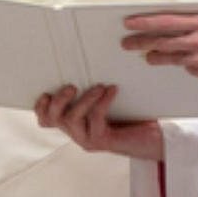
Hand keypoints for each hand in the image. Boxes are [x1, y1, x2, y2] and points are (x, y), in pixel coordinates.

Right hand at [34, 84, 163, 160]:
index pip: (46, 119)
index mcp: (74, 123)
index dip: (40, 107)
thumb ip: (92, 88)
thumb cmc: (132, 115)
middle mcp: (76, 133)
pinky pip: (96, 119)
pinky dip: (102, 102)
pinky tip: (112, 90)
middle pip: (52, 119)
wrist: (157, 138)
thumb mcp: (105, 99)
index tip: (45, 92)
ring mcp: (87, 139)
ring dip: (83, 100)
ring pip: (71, 119)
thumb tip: (85, 55)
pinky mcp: (103, 141)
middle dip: (58, 100)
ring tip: (98, 87)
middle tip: (72, 86)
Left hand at [122, 14, 197, 86]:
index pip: (164, 20)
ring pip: (170, 57)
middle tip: (126, 43)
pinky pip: (189, 69)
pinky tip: (189, 64)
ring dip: (155, 57)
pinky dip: (187, 66)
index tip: (128, 22)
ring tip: (147, 57)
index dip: (143, 22)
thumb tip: (182, 24)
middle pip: (160, 41)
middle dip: (140, 42)